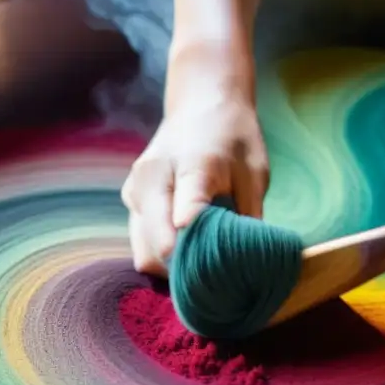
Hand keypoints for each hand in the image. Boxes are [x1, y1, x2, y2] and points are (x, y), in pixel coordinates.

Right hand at [121, 47, 269, 276]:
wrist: (201, 104)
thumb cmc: (234, 138)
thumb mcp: (254, 172)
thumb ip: (249, 215)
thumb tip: (249, 261)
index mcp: (191, 165)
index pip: (185, 211)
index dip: (195, 246)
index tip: (205, 268)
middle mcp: (152, 178)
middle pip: (156, 246)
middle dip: (185, 270)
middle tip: (216, 280)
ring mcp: (135, 189)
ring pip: (143, 250)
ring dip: (171, 265)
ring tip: (203, 264)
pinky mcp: (130, 199)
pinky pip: (140, 241)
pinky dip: (162, 253)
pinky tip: (188, 248)